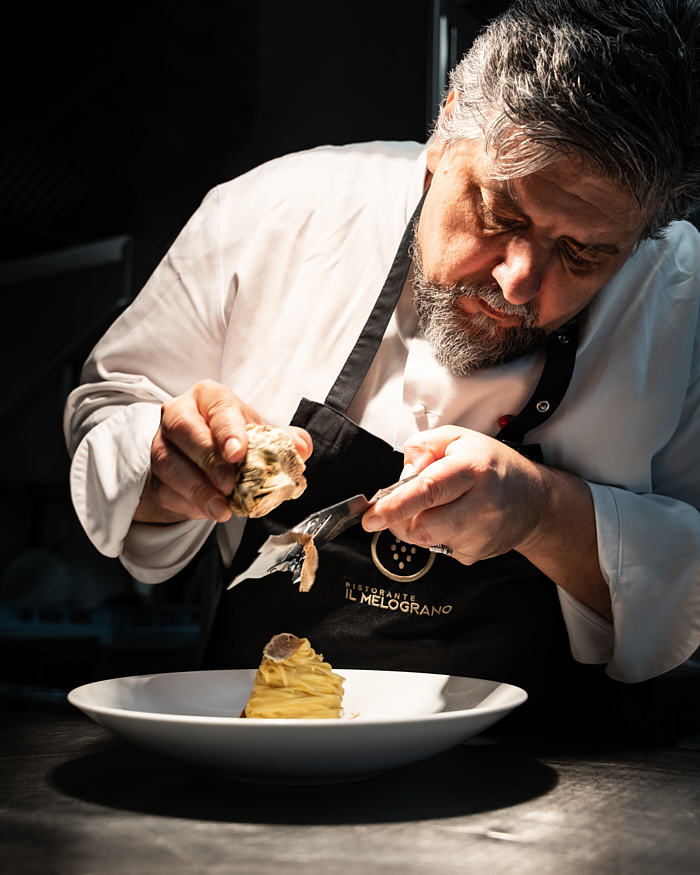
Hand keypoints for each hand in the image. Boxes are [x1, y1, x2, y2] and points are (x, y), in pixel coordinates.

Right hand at [134, 380, 312, 524]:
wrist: (204, 460)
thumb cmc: (232, 439)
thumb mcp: (259, 435)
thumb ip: (282, 440)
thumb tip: (301, 446)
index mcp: (209, 397)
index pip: (217, 406)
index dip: (228, 429)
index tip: (239, 453)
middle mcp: (179, 414)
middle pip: (183, 430)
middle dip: (208, 458)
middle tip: (229, 483)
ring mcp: (162, 444)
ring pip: (168, 463)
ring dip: (197, 489)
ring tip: (221, 508)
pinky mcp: (156, 475)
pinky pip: (165, 490)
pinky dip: (188, 504)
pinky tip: (208, 511)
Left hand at [362, 425, 610, 618]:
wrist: (536, 501)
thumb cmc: (493, 466)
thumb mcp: (459, 438)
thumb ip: (424, 446)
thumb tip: (403, 474)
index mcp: (474, 468)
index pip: (429, 489)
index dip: (396, 504)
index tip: (372, 516)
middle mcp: (482, 503)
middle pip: (424, 526)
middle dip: (402, 520)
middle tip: (400, 508)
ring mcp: (482, 533)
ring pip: (428, 540)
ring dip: (419, 526)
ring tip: (439, 508)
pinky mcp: (478, 554)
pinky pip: (440, 550)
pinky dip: (437, 536)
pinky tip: (456, 521)